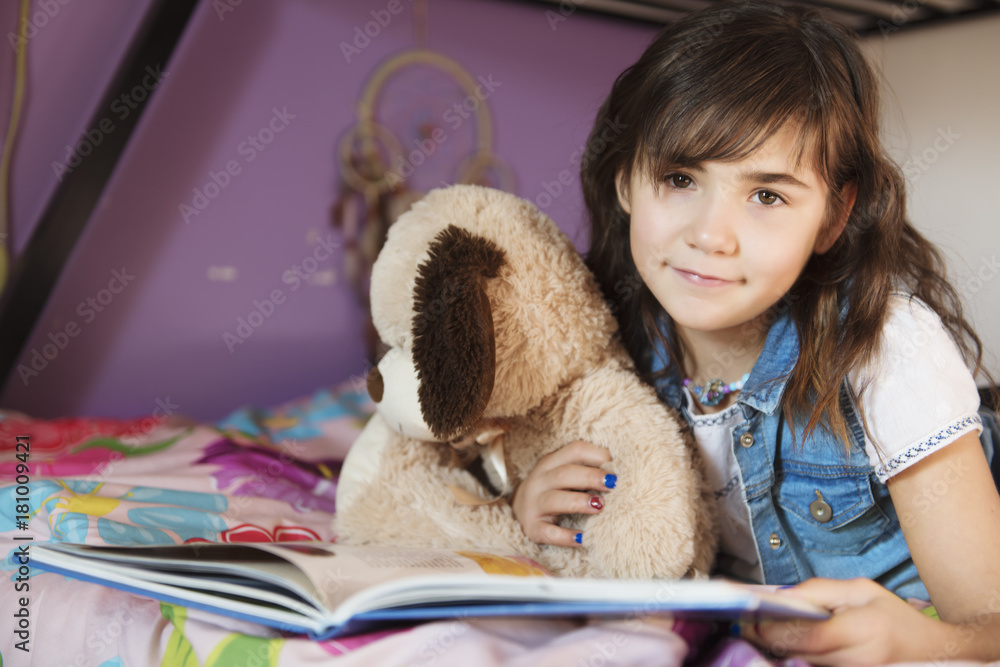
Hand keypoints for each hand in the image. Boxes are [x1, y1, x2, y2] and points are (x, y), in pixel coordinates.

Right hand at [510, 440, 614, 546]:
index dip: (597, 455)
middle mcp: (539, 481)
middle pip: (564, 474)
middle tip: (613, 484)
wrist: (518, 511)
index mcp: (550, 463)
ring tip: (599, 506)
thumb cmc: (553, 490)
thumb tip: (619, 471)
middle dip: (590, 477)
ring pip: (554, 500)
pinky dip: (564, 536)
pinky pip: (547, 532)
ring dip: (579, 501)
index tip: (616, 465)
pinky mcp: (532, 528)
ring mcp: (533, 505)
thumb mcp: (564, 474)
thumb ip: (585, 468)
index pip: (575, 451)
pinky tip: (582, 538)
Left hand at [743, 578, 952, 665]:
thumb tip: (781, 596)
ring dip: (779, 649)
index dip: (773, 629)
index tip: (748, 618)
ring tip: (756, 629)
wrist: (935, 655)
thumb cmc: (896, 620)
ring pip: (803, 664)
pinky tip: (783, 644)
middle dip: (768, 638)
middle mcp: (859, 661)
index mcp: (865, 632)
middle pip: (799, 653)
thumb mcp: (861, 591)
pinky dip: (796, 657)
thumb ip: (819, 592)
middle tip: (743, 621)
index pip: (808, 636)